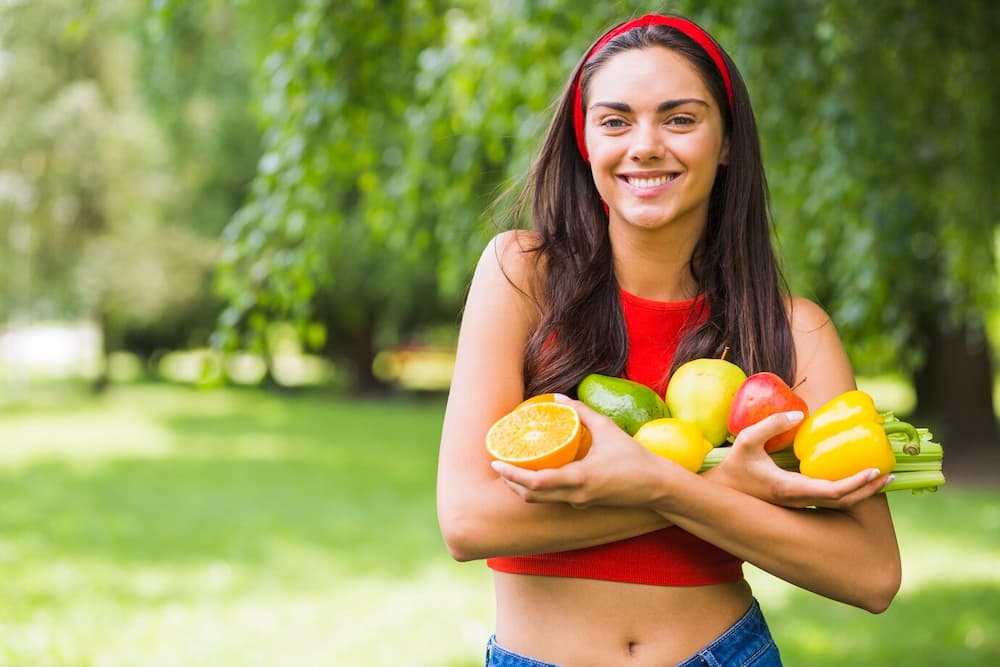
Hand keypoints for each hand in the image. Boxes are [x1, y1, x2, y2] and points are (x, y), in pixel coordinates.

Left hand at [490, 396, 687, 509]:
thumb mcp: (607, 428)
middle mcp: (575, 495)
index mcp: (579, 478)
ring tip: (511, 467)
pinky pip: (552, 499)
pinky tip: (535, 472)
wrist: (657, 486)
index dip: (512, 474)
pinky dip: (537, 488)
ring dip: (521, 487)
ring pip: (539, 501)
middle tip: (498, 463)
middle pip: (530, 496)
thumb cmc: (635, 458)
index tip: (496, 463)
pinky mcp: (583, 503)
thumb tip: (558, 397)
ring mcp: (578, 502)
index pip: (536, 483)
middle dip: (510, 481)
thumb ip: (581, 411)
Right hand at [709, 411, 891, 508]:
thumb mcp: (746, 440)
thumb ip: (771, 424)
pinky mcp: (796, 503)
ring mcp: (797, 505)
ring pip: (837, 505)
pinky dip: (847, 492)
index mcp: (789, 490)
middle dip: (868, 491)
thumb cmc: (732, 466)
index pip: (832, 492)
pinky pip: (828, 501)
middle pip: (842, 503)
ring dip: (861, 493)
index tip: (874, 471)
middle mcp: (797, 502)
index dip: (856, 484)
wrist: (718, 494)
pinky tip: (854, 480)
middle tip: (889, 475)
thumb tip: (801, 417)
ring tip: (879, 479)